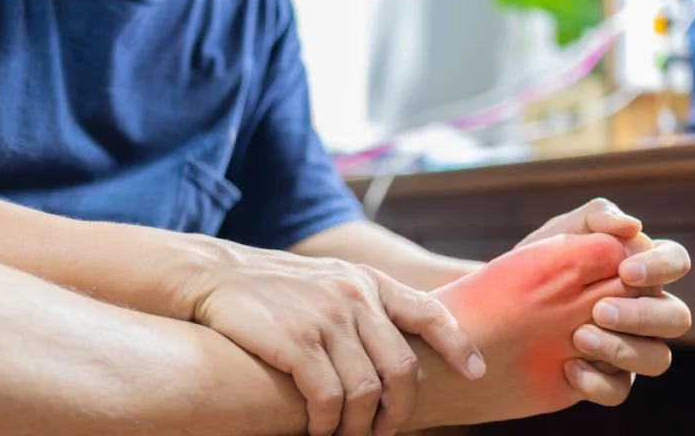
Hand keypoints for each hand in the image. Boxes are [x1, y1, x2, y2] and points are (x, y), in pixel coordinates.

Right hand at [188, 241, 485, 435]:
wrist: (217, 274)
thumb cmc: (278, 288)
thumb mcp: (332, 280)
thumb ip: (366, 305)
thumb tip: (400, 350)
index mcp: (369, 282)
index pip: (429, 312)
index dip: (458, 345)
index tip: (476, 372)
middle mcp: (355, 297)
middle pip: (401, 368)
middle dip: (400, 409)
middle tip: (386, 430)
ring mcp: (326, 319)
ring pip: (365, 391)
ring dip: (360, 426)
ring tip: (347, 435)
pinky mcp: (295, 342)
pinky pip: (328, 398)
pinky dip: (327, 423)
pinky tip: (318, 428)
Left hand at [516, 199, 691, 404]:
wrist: (500, 299)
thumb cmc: (541, 259)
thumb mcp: (561, 231)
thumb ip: (595, 218)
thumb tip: (632, 227)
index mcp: (644, 268)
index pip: (676, 262)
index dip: (661, 268)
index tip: (625, 272)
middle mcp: (647, 310)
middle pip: (677, 318)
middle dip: (642, 314)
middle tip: (599, 309)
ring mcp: (632, 347)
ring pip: (658, 358)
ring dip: (624, 349)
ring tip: (579, 336)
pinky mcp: (608, 377)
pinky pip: (619, 390)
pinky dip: (597, 382)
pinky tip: (568, 367)